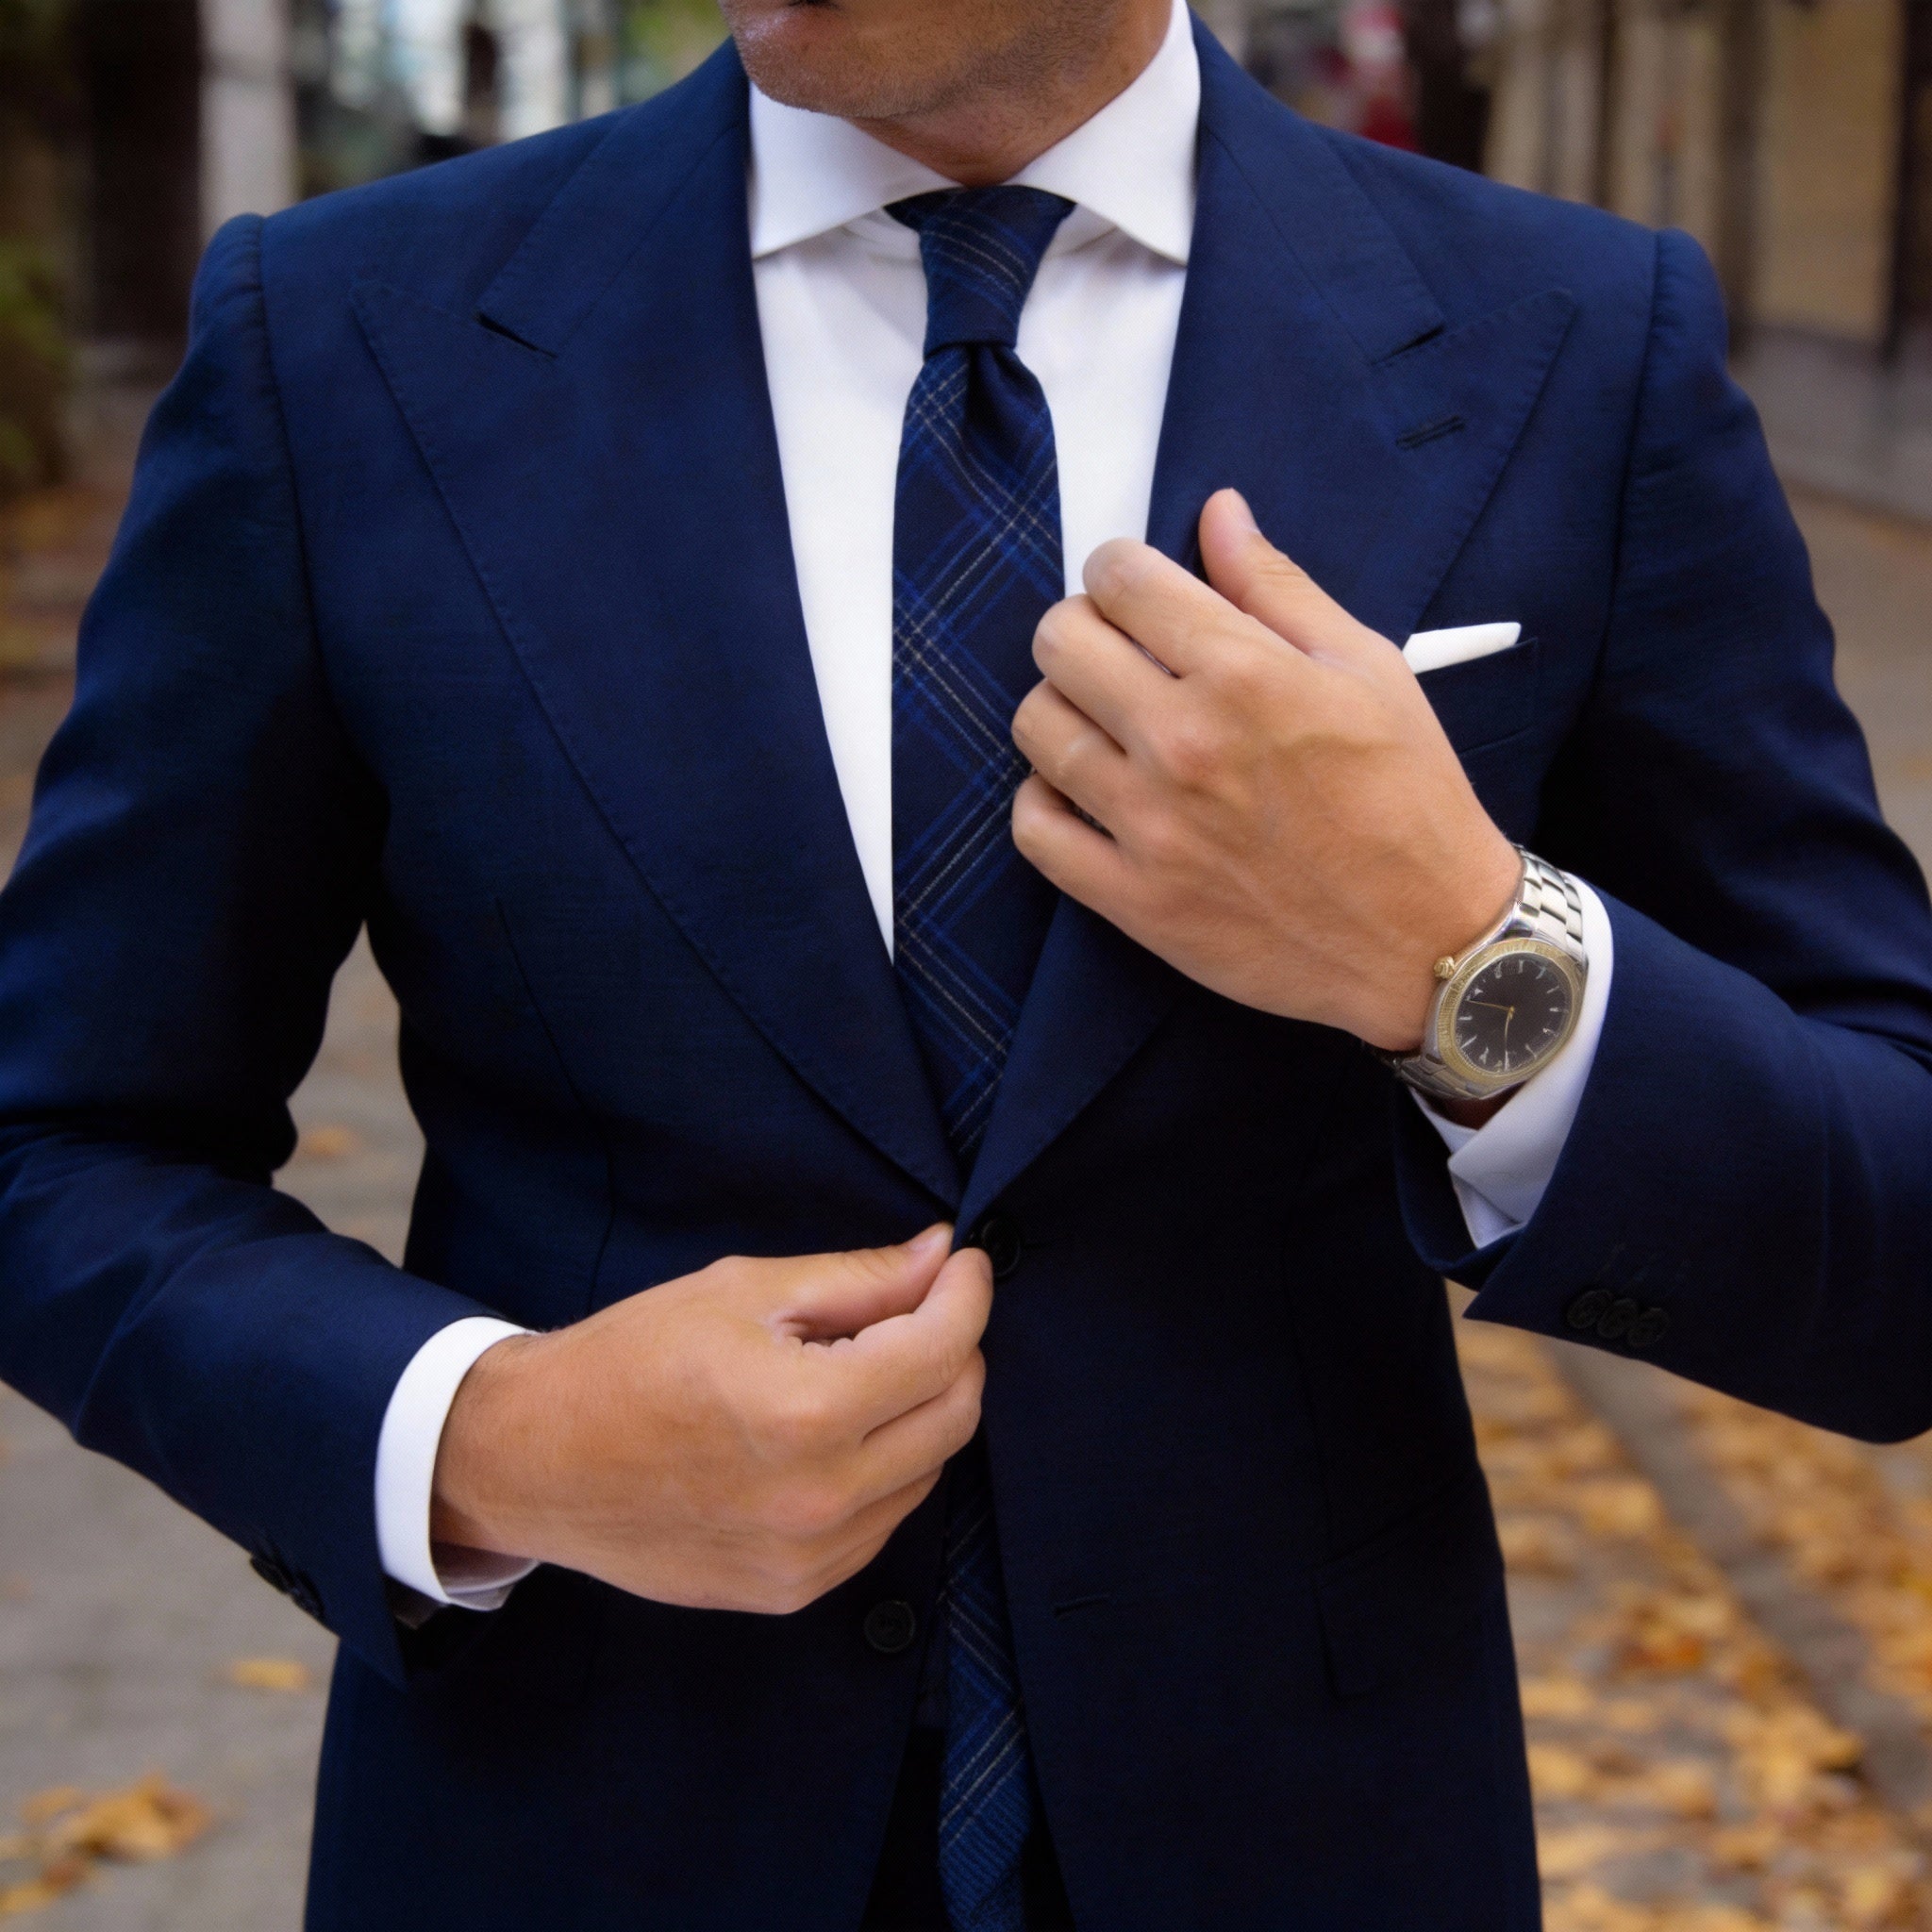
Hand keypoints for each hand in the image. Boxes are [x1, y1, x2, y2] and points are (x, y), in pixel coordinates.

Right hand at [430, 1226, 990, 1613]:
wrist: (535, 1462)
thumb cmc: (628, 1360)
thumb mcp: (742, 1292)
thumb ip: (858, 1279)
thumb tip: (942, 1256)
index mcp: (806, 1413)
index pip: (943, 1349)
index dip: (967, 1294)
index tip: (963, 1265)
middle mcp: (820, 1499)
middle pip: (955, 1416)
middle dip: (955, 1350)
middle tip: (922, 1309)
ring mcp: (809, 1559)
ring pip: (927, 1472)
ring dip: (920, 1412)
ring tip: (862, 1368)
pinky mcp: (793, 1591)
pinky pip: (882, 1522)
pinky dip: (884, 1469)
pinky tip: (835, 1432)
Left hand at [1010, 489, 1520, 1051]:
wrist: (1427, 939)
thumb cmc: (1409, 797)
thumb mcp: (1366, 668)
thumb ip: (1277, 587)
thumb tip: (1217, 512)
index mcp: (1244, 674)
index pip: (1119, 579)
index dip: (1119, 569)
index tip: (1135, 589)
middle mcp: (1183, 743)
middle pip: (1059, 642)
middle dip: (1082, 627)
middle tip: (1118, 650)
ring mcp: (1150, 826)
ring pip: (1036, 727)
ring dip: (1062, 707)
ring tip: (1106, 721)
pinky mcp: (1133, 899)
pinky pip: (1034, 827)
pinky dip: (1044, 799)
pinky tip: (1084, 790)